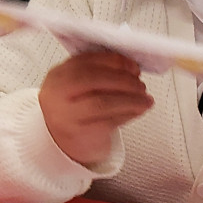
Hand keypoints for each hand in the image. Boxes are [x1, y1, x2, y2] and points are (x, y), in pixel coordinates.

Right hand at [39, 51, 151, 166]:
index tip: (132, 65)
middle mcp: (58, 94)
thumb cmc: (74, 108)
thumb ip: (98, 72)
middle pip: (92, 80)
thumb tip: (130, 67)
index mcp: (57, 76)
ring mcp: (67, 115)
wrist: (61, 141)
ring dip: (131, 99)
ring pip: (102, 103)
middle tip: (140, 84)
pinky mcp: (81, 135)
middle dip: (123, 80)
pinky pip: (109, 122)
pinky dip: (128, 114)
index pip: (85, 61)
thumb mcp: (76, 85)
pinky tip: (138, 111)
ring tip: (145, 99)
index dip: (113, 61)